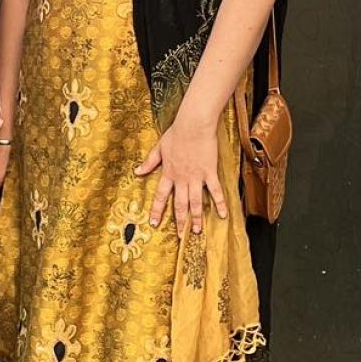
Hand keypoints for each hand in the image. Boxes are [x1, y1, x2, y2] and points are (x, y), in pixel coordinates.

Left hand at [136, 109, 226, 235]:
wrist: (193, 125)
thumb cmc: (176, 134)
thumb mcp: (159, 148)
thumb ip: (149, 162)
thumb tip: (137, 172)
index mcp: (168, 173)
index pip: (160, 196)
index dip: (157, 211)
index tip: (154, 223)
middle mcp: (181, 178)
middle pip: (179, 204)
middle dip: (179, 221)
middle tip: (180, 236)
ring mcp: (196, 177)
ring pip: (195, 202)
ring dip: (196, 218)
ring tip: (197, 231)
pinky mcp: (210, 173)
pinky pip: (215, 191)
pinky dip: (220, 204)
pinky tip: (223, 215)